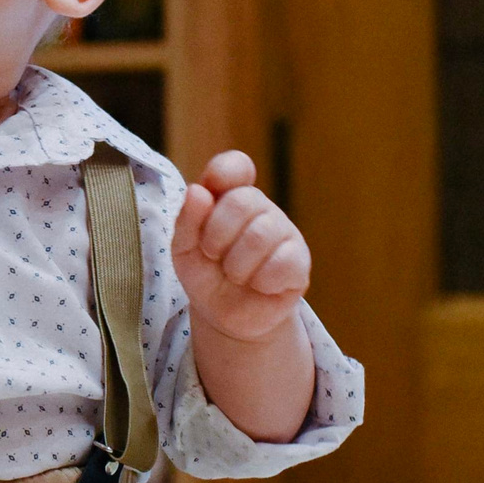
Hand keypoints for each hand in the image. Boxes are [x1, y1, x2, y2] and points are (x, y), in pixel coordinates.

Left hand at [171, 151, 310, 344]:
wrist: (225, 316)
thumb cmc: (205, 274)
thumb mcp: (184, 249)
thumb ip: (187, 220)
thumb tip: (199, 191)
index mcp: (230, 196)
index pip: (236, 166)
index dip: (224, 172)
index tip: (213, 187)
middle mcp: (260, 208)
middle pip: (241, 200)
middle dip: (216, 235)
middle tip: (212, 255)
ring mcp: (284, 232)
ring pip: (260, 234)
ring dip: (236, 265)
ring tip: (234, 275)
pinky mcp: (300, 262)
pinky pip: (282, 262)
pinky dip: (261, 281)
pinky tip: (258, 285)